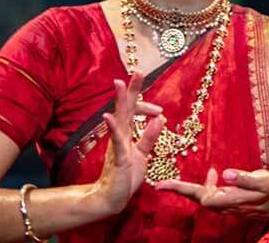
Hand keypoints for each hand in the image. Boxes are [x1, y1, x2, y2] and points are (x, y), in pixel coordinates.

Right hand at [93, 73, 164, 215]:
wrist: (112, 198)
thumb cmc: (126, 176)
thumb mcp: (143, 154)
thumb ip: (149, 137)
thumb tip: (159, 118)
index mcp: (126, 134)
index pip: (133, 110)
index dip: (141, 98)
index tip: (148, 89)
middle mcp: (120, 135)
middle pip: (126, 108)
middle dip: (131, 89)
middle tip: (138, 70)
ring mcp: (117, 145)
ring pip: (120, 119)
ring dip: (120, 101)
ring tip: (119, 83)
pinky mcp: (118, 158)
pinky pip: (116, 141)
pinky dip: (114, 128)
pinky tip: (109, 116)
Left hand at [156, 167, 268, 221]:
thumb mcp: (261, 181)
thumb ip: (243, 178)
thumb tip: (224, 173)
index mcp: (227, 199)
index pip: (199, 195)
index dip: (181, 190)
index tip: (162, 185)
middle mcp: (222, 205)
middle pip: (197, 197)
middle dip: (180, 189)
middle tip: (163, 182)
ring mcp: (225, 205)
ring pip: (203, 197)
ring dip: (191, 188)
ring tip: (182, 179)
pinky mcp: (228, 202)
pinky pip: (211, 195)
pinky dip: (205, 186)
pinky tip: (212, 175)